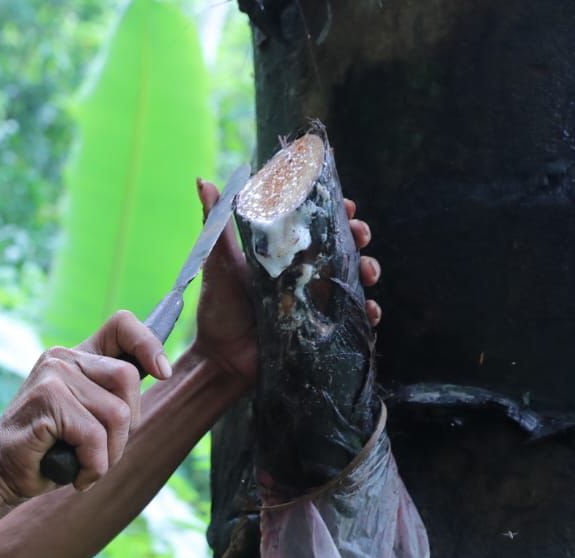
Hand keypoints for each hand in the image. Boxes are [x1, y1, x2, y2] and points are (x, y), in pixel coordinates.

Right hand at [0, 311, 169, 502]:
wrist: (0, 472)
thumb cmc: (50, 450)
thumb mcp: (88, 416)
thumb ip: (113, 394)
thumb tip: (159, 371)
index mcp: (75, 357)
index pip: (121, 325)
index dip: (148, 344)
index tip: (163, 372)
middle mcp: (63, 358)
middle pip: (128, 379)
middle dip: (127, 426)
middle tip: (102, 453)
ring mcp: (53, 375)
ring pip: (117, 413)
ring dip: (109, 454)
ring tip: (86, 467)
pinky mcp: (46, 400)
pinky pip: (94, 436)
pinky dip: (93, 466)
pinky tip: (76, 476)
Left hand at [191, 178, 382, 383]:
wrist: (222, 359)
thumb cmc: (219, 309)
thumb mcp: (218, 264)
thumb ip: (216, 225)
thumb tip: (203, 182)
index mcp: (283, 253)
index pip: (315, 223)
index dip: (335, 210)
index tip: (345, 204)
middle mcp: (303, 272)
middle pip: (342, 245)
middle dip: (359, 235)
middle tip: (361, 234)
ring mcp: (315, 299)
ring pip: (353, 277)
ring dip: (368, 269)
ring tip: (369, 272)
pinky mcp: (321, 326)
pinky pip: (353, 316)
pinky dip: (368, 311)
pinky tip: (370, 311)